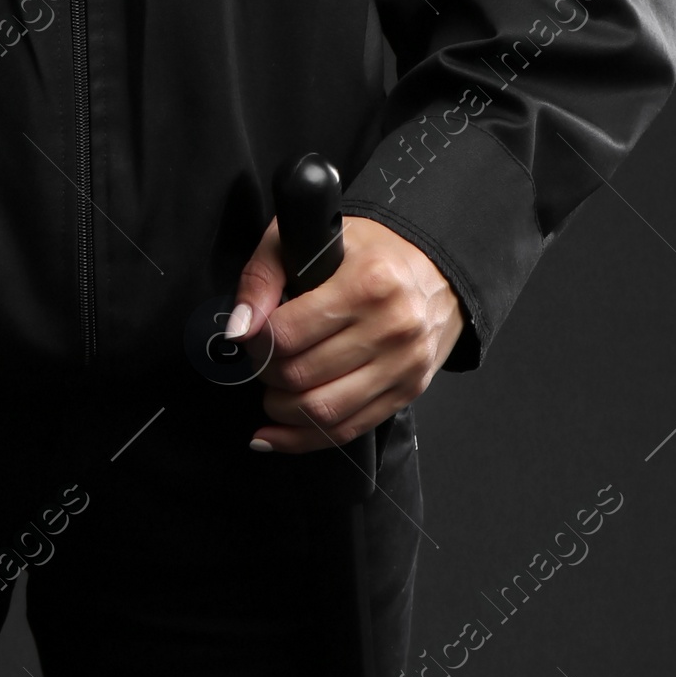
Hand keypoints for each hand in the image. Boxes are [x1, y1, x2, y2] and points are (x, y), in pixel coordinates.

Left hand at [228, 215, 464, 453]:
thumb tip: (238, 328)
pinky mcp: (408, 391)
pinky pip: (348, 429)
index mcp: (367, 282)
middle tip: (259, 360)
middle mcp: (391, 326)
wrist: (436, 269)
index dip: (255, 341)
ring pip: (323, 411)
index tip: (248, 336)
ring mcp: (403, 364)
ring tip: (269, 394)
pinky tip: (275, 434)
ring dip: (281, 411)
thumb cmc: (368, 250)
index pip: (288, 332)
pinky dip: (304, 439)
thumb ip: (263, 276)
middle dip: (266, 375)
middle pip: (302, 375)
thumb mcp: (311, 237)